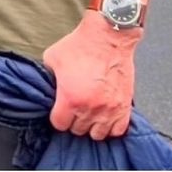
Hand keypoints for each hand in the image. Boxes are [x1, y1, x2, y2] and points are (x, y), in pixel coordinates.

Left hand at [43, 10, 141, 139]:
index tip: (59, 111)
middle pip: (78, 130)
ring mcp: (109, 110)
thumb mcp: (52, 58)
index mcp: (70, 98)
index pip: (59, 124)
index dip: (57, 117)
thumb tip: (46, 88)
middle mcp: (90, 108)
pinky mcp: (124, 107)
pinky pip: (118, 130)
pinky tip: (104, 117)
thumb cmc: (80, 45)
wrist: (108, 37)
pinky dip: (110, 126)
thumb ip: (48, 78)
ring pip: (98, 134)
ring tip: (88, 113)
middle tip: (74, 109)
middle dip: (74, 120)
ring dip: (91, 125)